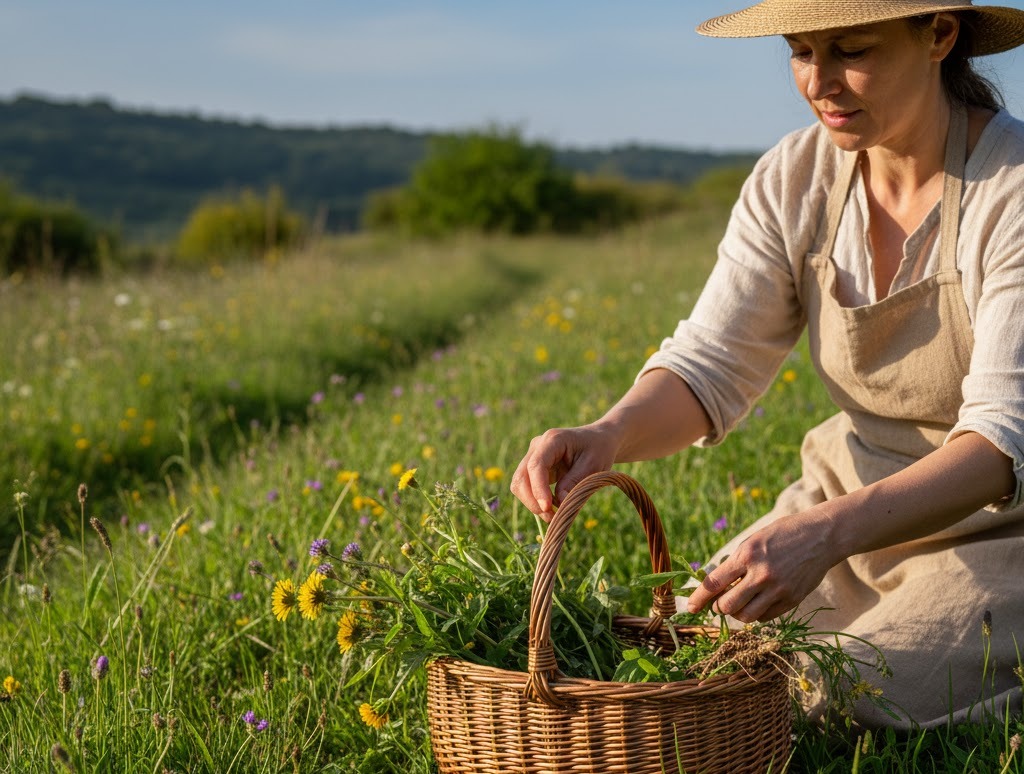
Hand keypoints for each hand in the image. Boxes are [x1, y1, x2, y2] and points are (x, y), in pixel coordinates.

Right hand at [510, 423, 621, 520]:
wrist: (599, 440)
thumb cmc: (599, 450)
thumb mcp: (594, 465)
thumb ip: (575, 482)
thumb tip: (560, 503)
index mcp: (553, 440)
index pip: (536, 465)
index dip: (538, 488)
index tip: (547, 508)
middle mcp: (537, 446)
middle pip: (521, 477)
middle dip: (532, 500)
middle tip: (552, 517)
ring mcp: (533, 457)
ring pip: (520, 485)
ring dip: (533, 503)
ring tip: (553, 515)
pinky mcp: (534, 469)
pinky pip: (527, 488)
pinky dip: (536, 502)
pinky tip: (553, 508)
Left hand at [686, 509, 838, 622]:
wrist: (821, 536)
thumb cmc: (782, 535)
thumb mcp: (753, 541)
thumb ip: (735, 563)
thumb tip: (715, 585)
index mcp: (747, 555)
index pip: (715, 583)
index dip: (698, 598)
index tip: (689, 607)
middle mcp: (761, 574)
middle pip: (727, 606)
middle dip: (718, 607)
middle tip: (719, 603)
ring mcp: (778, 589)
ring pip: (746, 616)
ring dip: (736, 614)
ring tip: (738, 603)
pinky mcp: (792, 599)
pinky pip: (765, 617)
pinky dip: (756, 613)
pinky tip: (757, 602)